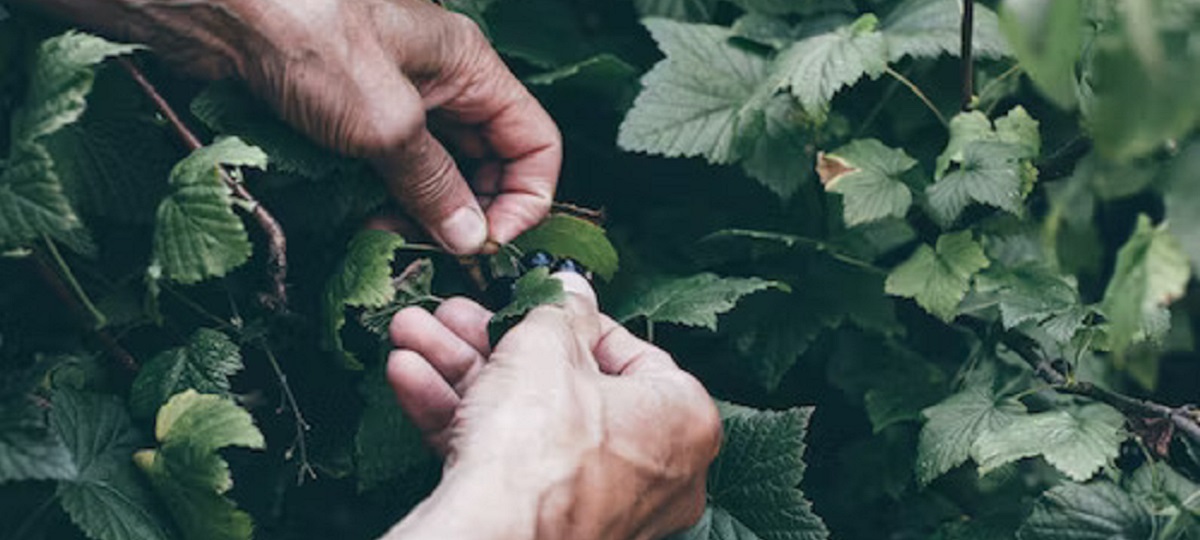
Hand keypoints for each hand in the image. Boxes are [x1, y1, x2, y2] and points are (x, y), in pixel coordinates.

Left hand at [28, 0, 561, 253]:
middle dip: (470, 212)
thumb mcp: (384, 121)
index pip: (535, 142)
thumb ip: (434, 183)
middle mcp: (441, 82)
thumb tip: (470, 237)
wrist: (215, 8)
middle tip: (434, 251)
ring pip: (438, 171)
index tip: (489, 242)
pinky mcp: (352, 115)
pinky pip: (391, 169)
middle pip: (489, 161)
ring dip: (424, 213)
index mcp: (469, 67)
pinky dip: (387, 201)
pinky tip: (363, 223)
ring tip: (389, 238)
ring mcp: (396, 98)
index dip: (526, 197)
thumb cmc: (305, 38)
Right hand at [383, 274, 720, 539]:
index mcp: (681, 420)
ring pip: (524, 421)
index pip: (631, 353)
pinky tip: (409, 376)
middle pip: (564, 385)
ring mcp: (598, 502)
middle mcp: (652, 469)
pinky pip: (505, 461)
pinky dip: (459, 419)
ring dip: (461, 372)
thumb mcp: (546, 345)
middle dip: (493, 342)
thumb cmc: (541, 446)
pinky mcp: (547, 524)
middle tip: (457, 314)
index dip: (572, 320)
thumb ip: (559, 310)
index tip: (535, 302)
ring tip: (414, 334)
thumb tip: (570, 291)